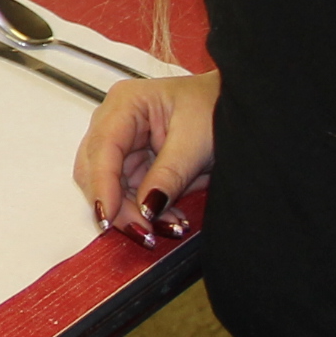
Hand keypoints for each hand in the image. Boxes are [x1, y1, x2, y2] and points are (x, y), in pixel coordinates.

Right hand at [71, 70, 216, 239]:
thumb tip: (146, 208)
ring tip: (169, 227)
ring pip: (110, 188)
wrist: (237, 112)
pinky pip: (130, 194)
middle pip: (97, 172)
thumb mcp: (196, 141)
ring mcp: (124, 145)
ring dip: (134, 213)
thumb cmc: (218, 107)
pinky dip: (147, 211)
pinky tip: (169, 220)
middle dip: (117, 206)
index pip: (102, 149)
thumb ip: (169, 175)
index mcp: (125, 104)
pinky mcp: (136, 164)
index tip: (107, 217)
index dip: (102, 186)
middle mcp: (116, 123)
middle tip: (144, 232)